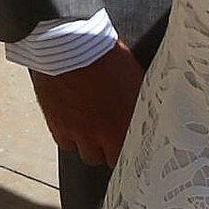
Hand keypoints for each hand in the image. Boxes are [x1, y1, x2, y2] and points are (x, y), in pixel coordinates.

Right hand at [30, 41, 144, 166]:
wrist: (72, 48)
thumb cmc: (106, 56)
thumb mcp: (134, 77)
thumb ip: (139, 100)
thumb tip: (148, 108)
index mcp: (128, 120)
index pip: (135, 151)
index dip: (134, 149)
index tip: (133, 145)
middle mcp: (105, 132)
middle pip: (110, 159)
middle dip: (113, 150)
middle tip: (112, 137)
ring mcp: (81, 133)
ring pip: (88, 155)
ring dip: (92, 146)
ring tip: (94, 131)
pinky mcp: (59, 127)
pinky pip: (66, 145)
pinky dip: (71, 138)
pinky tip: (75, 125)